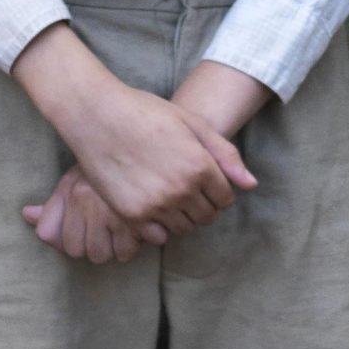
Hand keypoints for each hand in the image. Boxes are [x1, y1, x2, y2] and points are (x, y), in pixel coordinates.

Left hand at [22, 163, 152, 264]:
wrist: (142, 147)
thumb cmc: (107, 169)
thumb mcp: (76, 179)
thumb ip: (52, 204)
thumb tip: (27, 215)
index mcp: (72, 191)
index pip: (58, 238)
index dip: (71, 237)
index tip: (85, 226)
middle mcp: (87, 202)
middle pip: (80, 250)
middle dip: (93, 243)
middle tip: (106, 227)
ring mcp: (110, 212)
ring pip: (102, 255)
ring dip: (112, 247)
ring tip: (121, 228)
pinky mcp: (136, 221)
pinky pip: (126, 252)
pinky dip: (132, 246)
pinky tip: (136, 229)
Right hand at [39, 62, 254, 237]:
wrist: (98, 115)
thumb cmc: (145, 112)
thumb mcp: (191, 123)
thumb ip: (225, 154)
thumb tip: (250, 185)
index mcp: (199, 165)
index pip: (225, 198)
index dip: (218, 189)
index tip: (204, 180)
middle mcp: (181, 189)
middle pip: (207, 216)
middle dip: (203, 204)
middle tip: (186, 186)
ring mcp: (156, 205)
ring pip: (184, 228)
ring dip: (182, 216)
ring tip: (169, 194)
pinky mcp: (132, 216)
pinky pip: (158, 236)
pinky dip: (159, 226)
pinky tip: (151, 204)